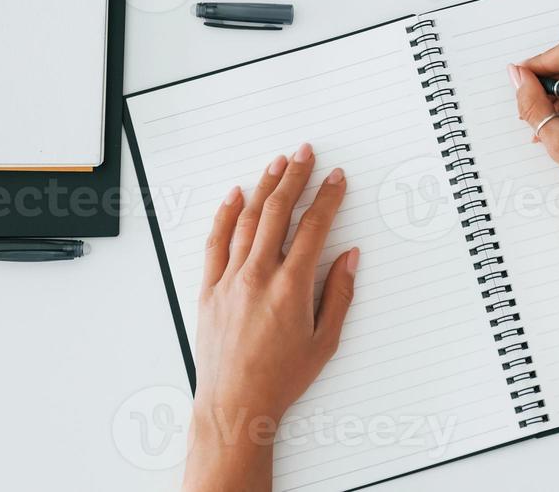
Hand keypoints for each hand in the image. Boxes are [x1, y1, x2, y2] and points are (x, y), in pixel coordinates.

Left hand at [183, 143, 359, 491]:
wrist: (235, 404)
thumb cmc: (281, 378)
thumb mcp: (325, 341)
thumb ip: (339, 294)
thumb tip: (349, 257)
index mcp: (291, 288)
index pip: (314, 228)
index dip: (327, 198)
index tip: (336, 179)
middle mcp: (258, 276)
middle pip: (278, 212)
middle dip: (295, 178)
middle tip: (306, 154)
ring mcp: (230, 280)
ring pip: (247, 220)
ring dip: (264, 187)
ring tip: (278, 164)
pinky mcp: (209, 289)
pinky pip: (216, 242)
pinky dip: (225, 215)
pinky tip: (234, 195)